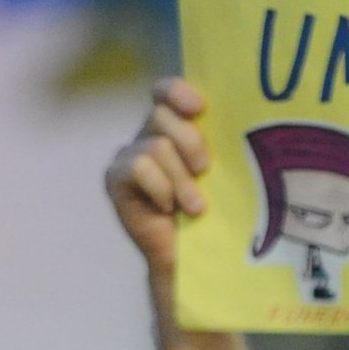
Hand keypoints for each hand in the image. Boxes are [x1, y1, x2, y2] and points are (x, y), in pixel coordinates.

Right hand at [106, 77, 209, 277]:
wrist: (191, 257)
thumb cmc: (213, 213)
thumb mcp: (219, 172)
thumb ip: (215, 143)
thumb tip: (233, 121)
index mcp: (174, 126)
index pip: (166, 92)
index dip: (177, 92)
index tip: (199, 108)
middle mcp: (149, 135)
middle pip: (162, 115)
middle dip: (190, 143)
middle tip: (204, 171)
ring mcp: (129, 155)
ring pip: (156, 145)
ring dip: (181, 178)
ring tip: (194, 206)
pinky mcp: (115, 178)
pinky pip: (139, 167)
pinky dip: (160, 188)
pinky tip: (167, 209)